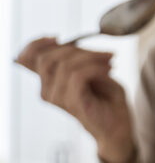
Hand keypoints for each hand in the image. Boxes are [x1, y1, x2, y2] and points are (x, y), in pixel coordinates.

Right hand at [15, 37, 134, 162]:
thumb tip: (67, 43)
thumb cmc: (108, 99)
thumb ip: (76, 59)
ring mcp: (57, 98)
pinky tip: (109, 71)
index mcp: (49, 82)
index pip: (27, 59)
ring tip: (110, 62)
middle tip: (106, 54)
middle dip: (79, 49)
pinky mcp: (71, 102)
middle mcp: (47, 91)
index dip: (36, 44)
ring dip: (92, 57)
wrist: (119, 126)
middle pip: (48, 57)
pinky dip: (96, 68)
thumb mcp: (92, 72)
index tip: (57, 37)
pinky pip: (77, 75)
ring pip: (64, 64)